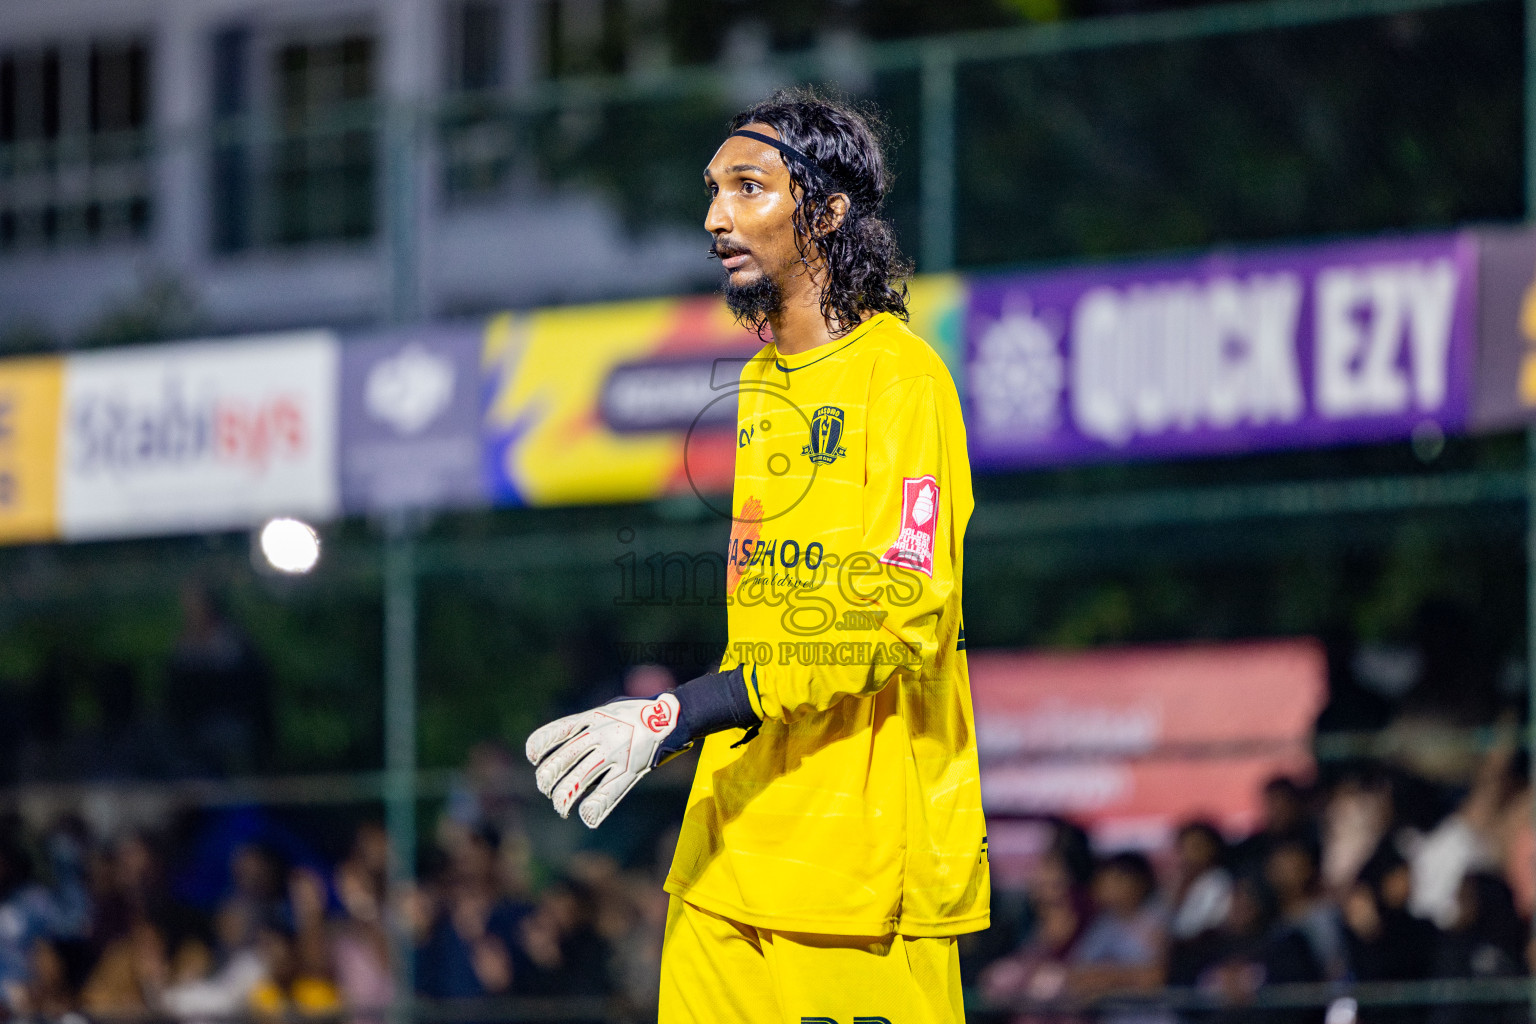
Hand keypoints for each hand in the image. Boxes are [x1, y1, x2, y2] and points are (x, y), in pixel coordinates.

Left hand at [525, 693, 688, 827]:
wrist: (671, 715)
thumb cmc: (638, 713)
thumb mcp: (609, 709)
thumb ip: (588, 724)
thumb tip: (566, 742)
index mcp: (591, 718)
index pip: (554, 733)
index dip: (538, 748)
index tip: (534, 759)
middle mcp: (599, 735)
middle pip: (560, 762)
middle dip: (547, 781)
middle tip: (548, 790)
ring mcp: (614, 753)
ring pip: (577, 780)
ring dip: (563, 799)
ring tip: (561, 807)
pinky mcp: (629, 770)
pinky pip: (606, 793)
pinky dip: (592, 808)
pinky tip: (586, 816)